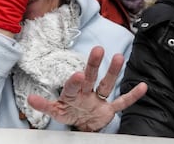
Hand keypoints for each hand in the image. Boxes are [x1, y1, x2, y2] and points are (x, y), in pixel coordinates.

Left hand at [27, 46, 146, 131]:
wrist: (82, 124)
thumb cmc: (68, 112)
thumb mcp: (56, 111)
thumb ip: (44, 106)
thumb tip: (29, 99)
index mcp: (72, 94)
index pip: (72, 87)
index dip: (74, 82)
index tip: (77, 74)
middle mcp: (86, 93)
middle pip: (90, 77)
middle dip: (93, 64)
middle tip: (98, 49)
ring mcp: (98, 100)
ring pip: (107, 84)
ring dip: (113, 72)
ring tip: (119, 56)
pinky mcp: (109, 109)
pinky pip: (122, 103)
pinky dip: (132, 96)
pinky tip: (143, 86)